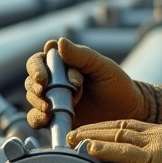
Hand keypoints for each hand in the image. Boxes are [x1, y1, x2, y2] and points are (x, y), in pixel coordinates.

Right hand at [23, 37, 161, 129]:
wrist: (129, 112)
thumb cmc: (117, 85)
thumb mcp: (102, 67)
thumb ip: (81, 56)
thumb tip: (57, 43)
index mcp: (63, 64)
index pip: (40, 61)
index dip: (37, 67)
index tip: (44, 77)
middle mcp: (55, 81)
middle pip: (32, 80)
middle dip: (35, 87)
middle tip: (45, 92)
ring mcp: (54, 100)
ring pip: (33, 99)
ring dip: (36, 102)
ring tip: (49, 108)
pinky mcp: (56, 119)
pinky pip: (38, 119)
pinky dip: (37, 119)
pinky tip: (46, 119)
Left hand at [69, 120, 161, 162]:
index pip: (129, 126)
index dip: (106, 129)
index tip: (89, 135)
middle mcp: (160, 133)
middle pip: (119, 126)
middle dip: (93, 129)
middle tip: (72, 134)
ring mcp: (158, 144)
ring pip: (117, 134)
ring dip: (91, 136)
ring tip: (72, 141)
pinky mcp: (155, 158)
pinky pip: (123, 151)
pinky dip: (103, 149)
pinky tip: (88, 150)